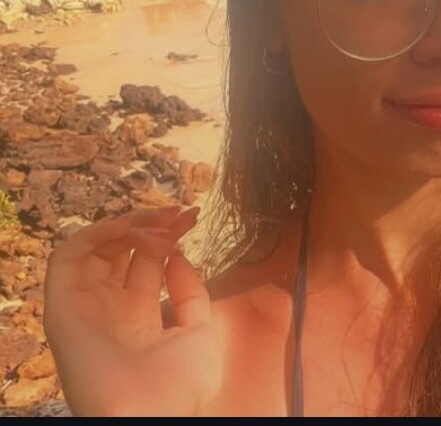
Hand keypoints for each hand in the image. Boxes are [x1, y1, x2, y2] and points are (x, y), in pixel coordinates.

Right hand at [43, 206, 224, 415]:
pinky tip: (128, 227)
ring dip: (126, 224)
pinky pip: (67, 257)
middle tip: (178, 212)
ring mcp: (86, 306)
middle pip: (123, 251)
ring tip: (158, 219)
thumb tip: (178, 256)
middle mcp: (109, 309)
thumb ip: (190, 291)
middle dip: (151, 224)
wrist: (151, 415)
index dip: (169, 236)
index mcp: (138, 317)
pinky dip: (95, 233)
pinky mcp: (62, 306)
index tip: (192, 216)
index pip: (148, 263)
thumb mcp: (200, 330)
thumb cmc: (179, 386)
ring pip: (94, 248)